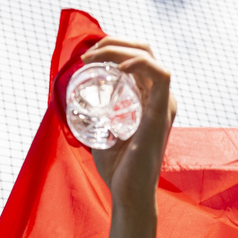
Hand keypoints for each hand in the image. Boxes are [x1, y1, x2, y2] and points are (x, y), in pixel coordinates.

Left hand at [80, 37, 175, 211]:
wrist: (128, 193)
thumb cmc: (117, 169)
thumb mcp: (102, 133)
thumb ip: (96, 118)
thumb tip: (73, 104)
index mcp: (148, 99)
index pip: (135, 58)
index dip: (112, 49)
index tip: (86, 59)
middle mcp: (160, 97)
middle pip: (142, 50)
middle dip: (112, 44)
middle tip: (86, 57)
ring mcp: (164, 103)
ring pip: (148, 55)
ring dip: (118, 49)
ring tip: (93, 59)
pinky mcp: (163, 111)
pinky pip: (159, 74)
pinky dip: (139, 63)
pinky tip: (118, 68)